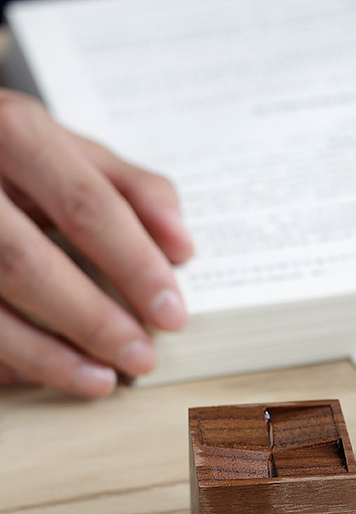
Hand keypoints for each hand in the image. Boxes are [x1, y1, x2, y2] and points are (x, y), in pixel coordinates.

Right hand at [0, 89, 192, 397]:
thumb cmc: (17, 156)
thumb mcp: (75, 152)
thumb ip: (136, 192)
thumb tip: (182, 249)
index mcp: (13, 133)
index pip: (85, 206)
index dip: (134, 266)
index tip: (172, 314)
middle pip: (25, 261)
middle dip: (92, 319)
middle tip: (141, 356)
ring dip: (46, 353)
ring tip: (101, 380)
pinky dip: (7, 358)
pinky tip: (43, 375)